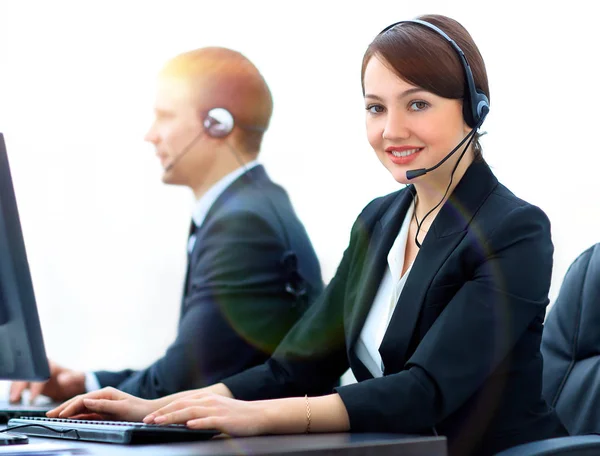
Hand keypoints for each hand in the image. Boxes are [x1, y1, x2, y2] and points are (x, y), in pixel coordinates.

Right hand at [10, 360, 84, 402]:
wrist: (73, 382)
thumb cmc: (75, 380)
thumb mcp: (77, 379)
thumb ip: (72, 379)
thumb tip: (63, 379)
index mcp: (51, 366)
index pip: (40, 374)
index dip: (35, 385)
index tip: (33, 396)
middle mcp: (41, 368)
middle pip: (27, 375)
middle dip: (20, 386)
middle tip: (16, 398)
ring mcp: (35, 374)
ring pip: (21, 379)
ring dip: (15, 388)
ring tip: (14, 400)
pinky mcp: (31, 381)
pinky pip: (20, 384)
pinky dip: (16, 390)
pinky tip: (15, 399)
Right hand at [46, 387, 156, 421]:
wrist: (149, 414)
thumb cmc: (137, 411)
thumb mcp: (122, 408)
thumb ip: (103, 405)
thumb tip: (86, 401)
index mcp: (106, 393)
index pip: (83, 399)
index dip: (70, 407)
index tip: (60, 415)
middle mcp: (102, 396)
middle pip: (79, 401)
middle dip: (64, 407)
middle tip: (49, 414)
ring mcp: (102, 403)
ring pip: (81, 407)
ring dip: (67, 411)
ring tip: (54, 416)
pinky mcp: (103, 411)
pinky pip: (87, 413)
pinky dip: (76, 415)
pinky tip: (68, 419)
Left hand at [143, 394, 270, 435]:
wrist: (258, 414)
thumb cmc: (236, 415)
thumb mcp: (215, 409)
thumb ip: (200, 411)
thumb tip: (182, 419)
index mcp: (205, 398)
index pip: (179, 403)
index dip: (163, 410)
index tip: (149, 418)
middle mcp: (208, 401)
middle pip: (181, 406)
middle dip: (162, 413)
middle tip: (147, 421)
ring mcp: (216, 409)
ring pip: (190, 412)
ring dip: (173, 417)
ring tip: (160, 423)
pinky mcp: (225, 419)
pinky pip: (209, 421)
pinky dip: (198, 422)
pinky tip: (188, 425)